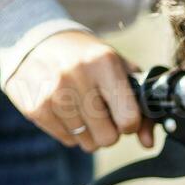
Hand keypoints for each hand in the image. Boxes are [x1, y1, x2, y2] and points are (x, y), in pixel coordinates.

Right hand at [3, 31, 153, 151]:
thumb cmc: (89, 59)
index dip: (130, 124)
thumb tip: (148, 143)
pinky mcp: (36, 106)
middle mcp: (78, 76)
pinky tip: (66, 111)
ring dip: (90, 133)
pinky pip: (66, 140)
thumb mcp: (120, 69)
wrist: (38, 41)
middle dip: (110, 132)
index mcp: (104, 63)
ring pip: (87, 142)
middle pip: (108, 137)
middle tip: (103, 114)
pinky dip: (71, 132)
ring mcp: (53, 92)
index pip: (129, 118)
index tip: (125, 115)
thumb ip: (141, 105)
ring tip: (83, 110)